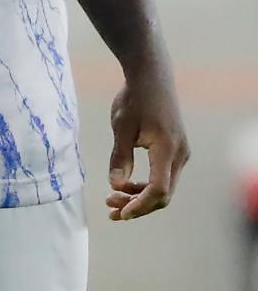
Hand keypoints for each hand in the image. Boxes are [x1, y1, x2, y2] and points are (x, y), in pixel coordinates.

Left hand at [105, 64, 189, 220]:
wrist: (151, 76)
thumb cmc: (134, 98)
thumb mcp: (121, 127)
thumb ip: (120, 158)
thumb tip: (116, 186)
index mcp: (167, 149)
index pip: (158, 190)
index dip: (139, 206)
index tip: (120, 213)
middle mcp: (179, 154)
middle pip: (163, 194)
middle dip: (137, 205)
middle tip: (110, 209)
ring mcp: (180, 153)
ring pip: (164, 187)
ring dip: (140, 197)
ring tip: (112, 200)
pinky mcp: (176, 150)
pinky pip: (163, 176)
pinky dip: (146, 185)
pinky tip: (125, 187)